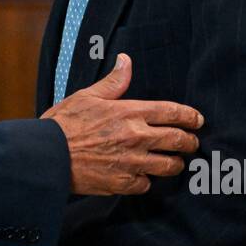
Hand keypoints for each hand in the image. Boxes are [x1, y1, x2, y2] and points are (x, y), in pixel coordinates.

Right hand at [46, 53, 201, 195]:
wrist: (47, 156)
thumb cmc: (64, 124)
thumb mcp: (87, 96)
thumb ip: (113, 82)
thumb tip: (126, 61)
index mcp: (129, 112)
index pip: (172, 112)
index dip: (190, 116)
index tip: (197, 120)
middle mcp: (136, 137)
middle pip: (178, 140)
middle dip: (190, 141)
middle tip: (191, 142)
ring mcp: (132, 162)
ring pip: (169, 166)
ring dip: (175, 163)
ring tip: (173, 161)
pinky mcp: (123, 183)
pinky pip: (147, 184)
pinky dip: (147, 180)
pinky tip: (142, 175)